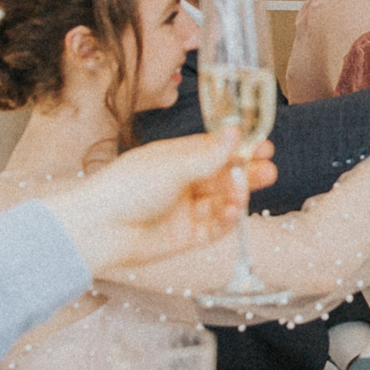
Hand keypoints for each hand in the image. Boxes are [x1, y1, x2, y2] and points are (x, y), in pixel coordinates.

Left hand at [45, 130, 277, 275]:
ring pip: (221, 202)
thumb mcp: (171, 166)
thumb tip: (235, 132)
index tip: (261, 143)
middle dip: (245, 173)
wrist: (100, 229)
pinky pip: (215, 227)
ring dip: (238, 196)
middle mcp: (181, 184)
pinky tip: (234, 210)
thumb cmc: (126, 188)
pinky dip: (228, 219)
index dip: (237, 148)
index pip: (213, 151)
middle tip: (268, 168)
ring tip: (244, 192)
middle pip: (222, 177)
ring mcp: (184, 211)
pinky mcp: (186, 237)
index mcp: (173, 160)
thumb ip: (207, 155)